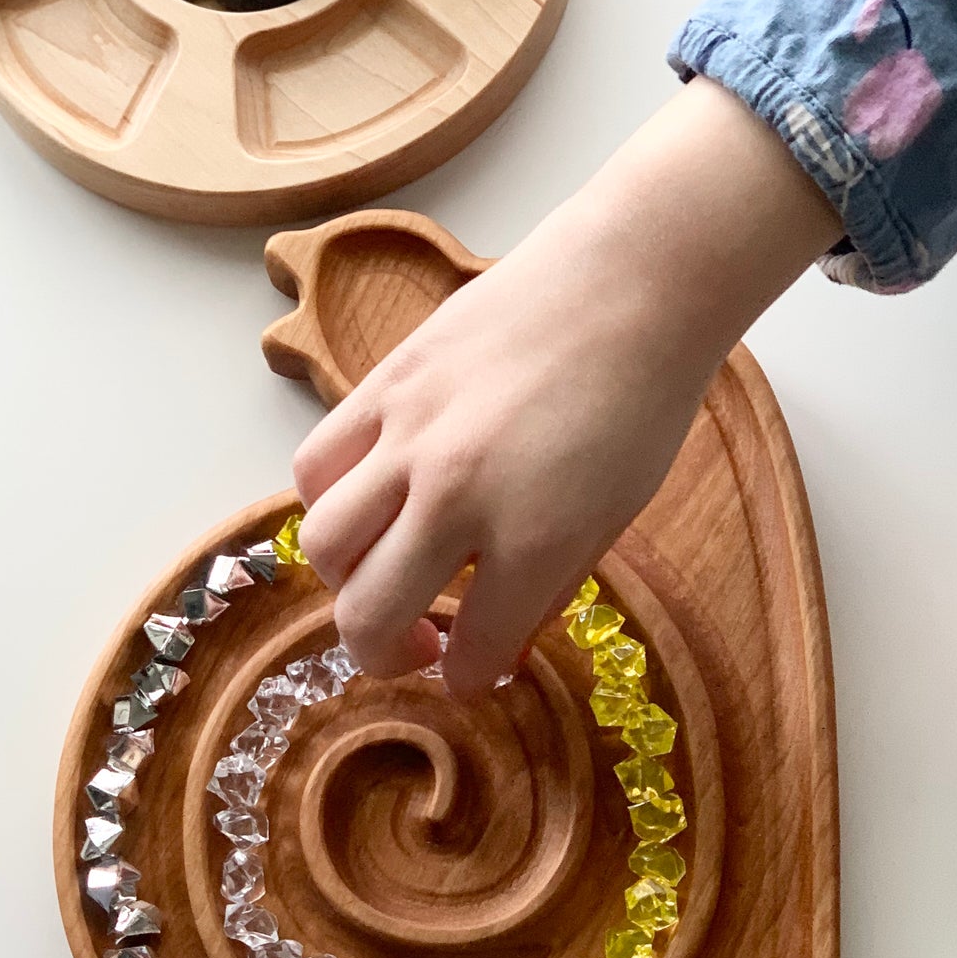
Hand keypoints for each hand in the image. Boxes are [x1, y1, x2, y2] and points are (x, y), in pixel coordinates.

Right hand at [294, 78, 839, 693]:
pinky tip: (370, 499)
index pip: (471, 654)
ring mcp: (408, 435)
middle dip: (384, 653)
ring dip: (347, 578)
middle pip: (368, 614)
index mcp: (533, 539)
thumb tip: (489, 651)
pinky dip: (330, 501)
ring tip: (385, 566)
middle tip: (415, 641)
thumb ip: (543, 590)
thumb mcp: (613, 518)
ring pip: (324, 545)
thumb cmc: (639, 399)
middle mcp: (456, 494)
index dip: (469, 677)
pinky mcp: (382, 384)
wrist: (629, 280)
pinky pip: (316, 465)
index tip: (471, 668)